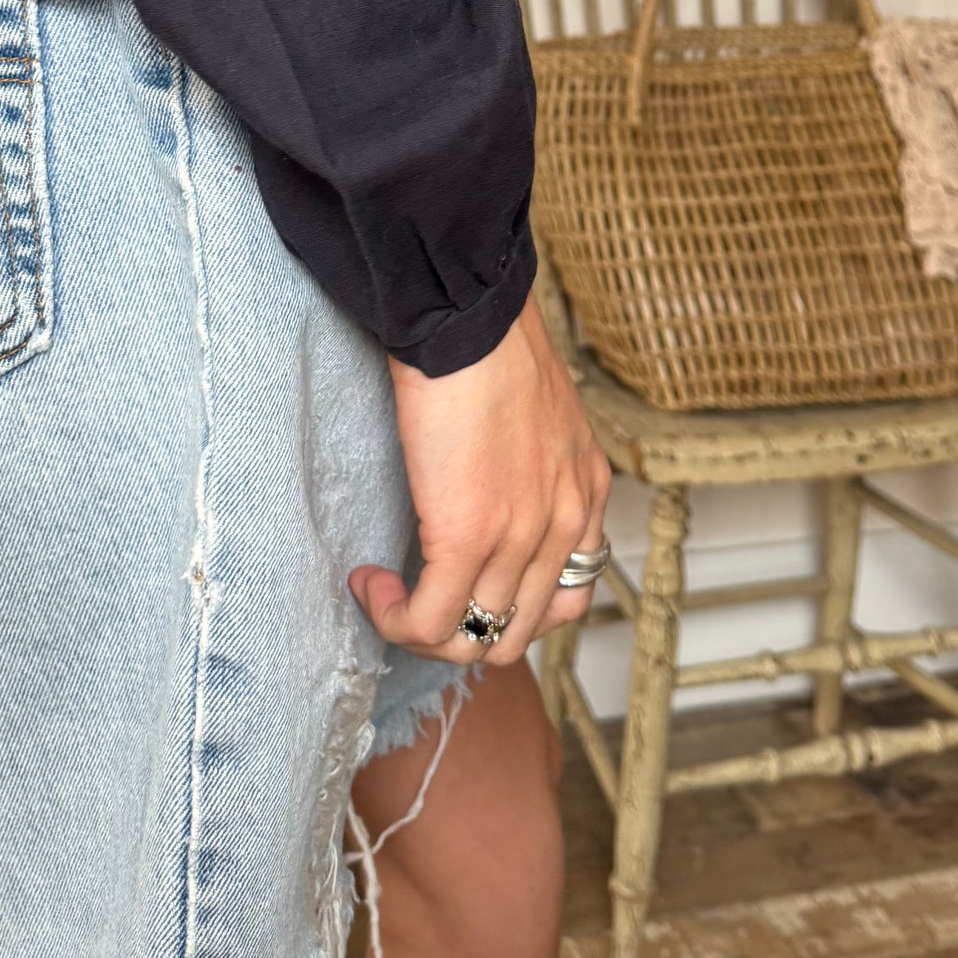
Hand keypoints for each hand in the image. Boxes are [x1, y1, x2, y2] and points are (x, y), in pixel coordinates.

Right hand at [349, 294, 610, 666]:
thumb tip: (490, 487)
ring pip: (474, 638)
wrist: (468, 318)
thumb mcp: (542, 415)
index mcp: (587, 492)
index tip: (468, 588)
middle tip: (419, 597)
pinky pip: (429, 621)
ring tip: (386, 592)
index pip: (570, 597)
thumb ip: (533, 462)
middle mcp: (566, 524)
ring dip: (420, 629)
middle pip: (519, 632)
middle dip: (464, 630)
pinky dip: (393, 617)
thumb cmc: (490, 345)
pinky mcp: (467, 538)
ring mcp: (522, 537)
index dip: (513, 611)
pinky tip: (370, 582)